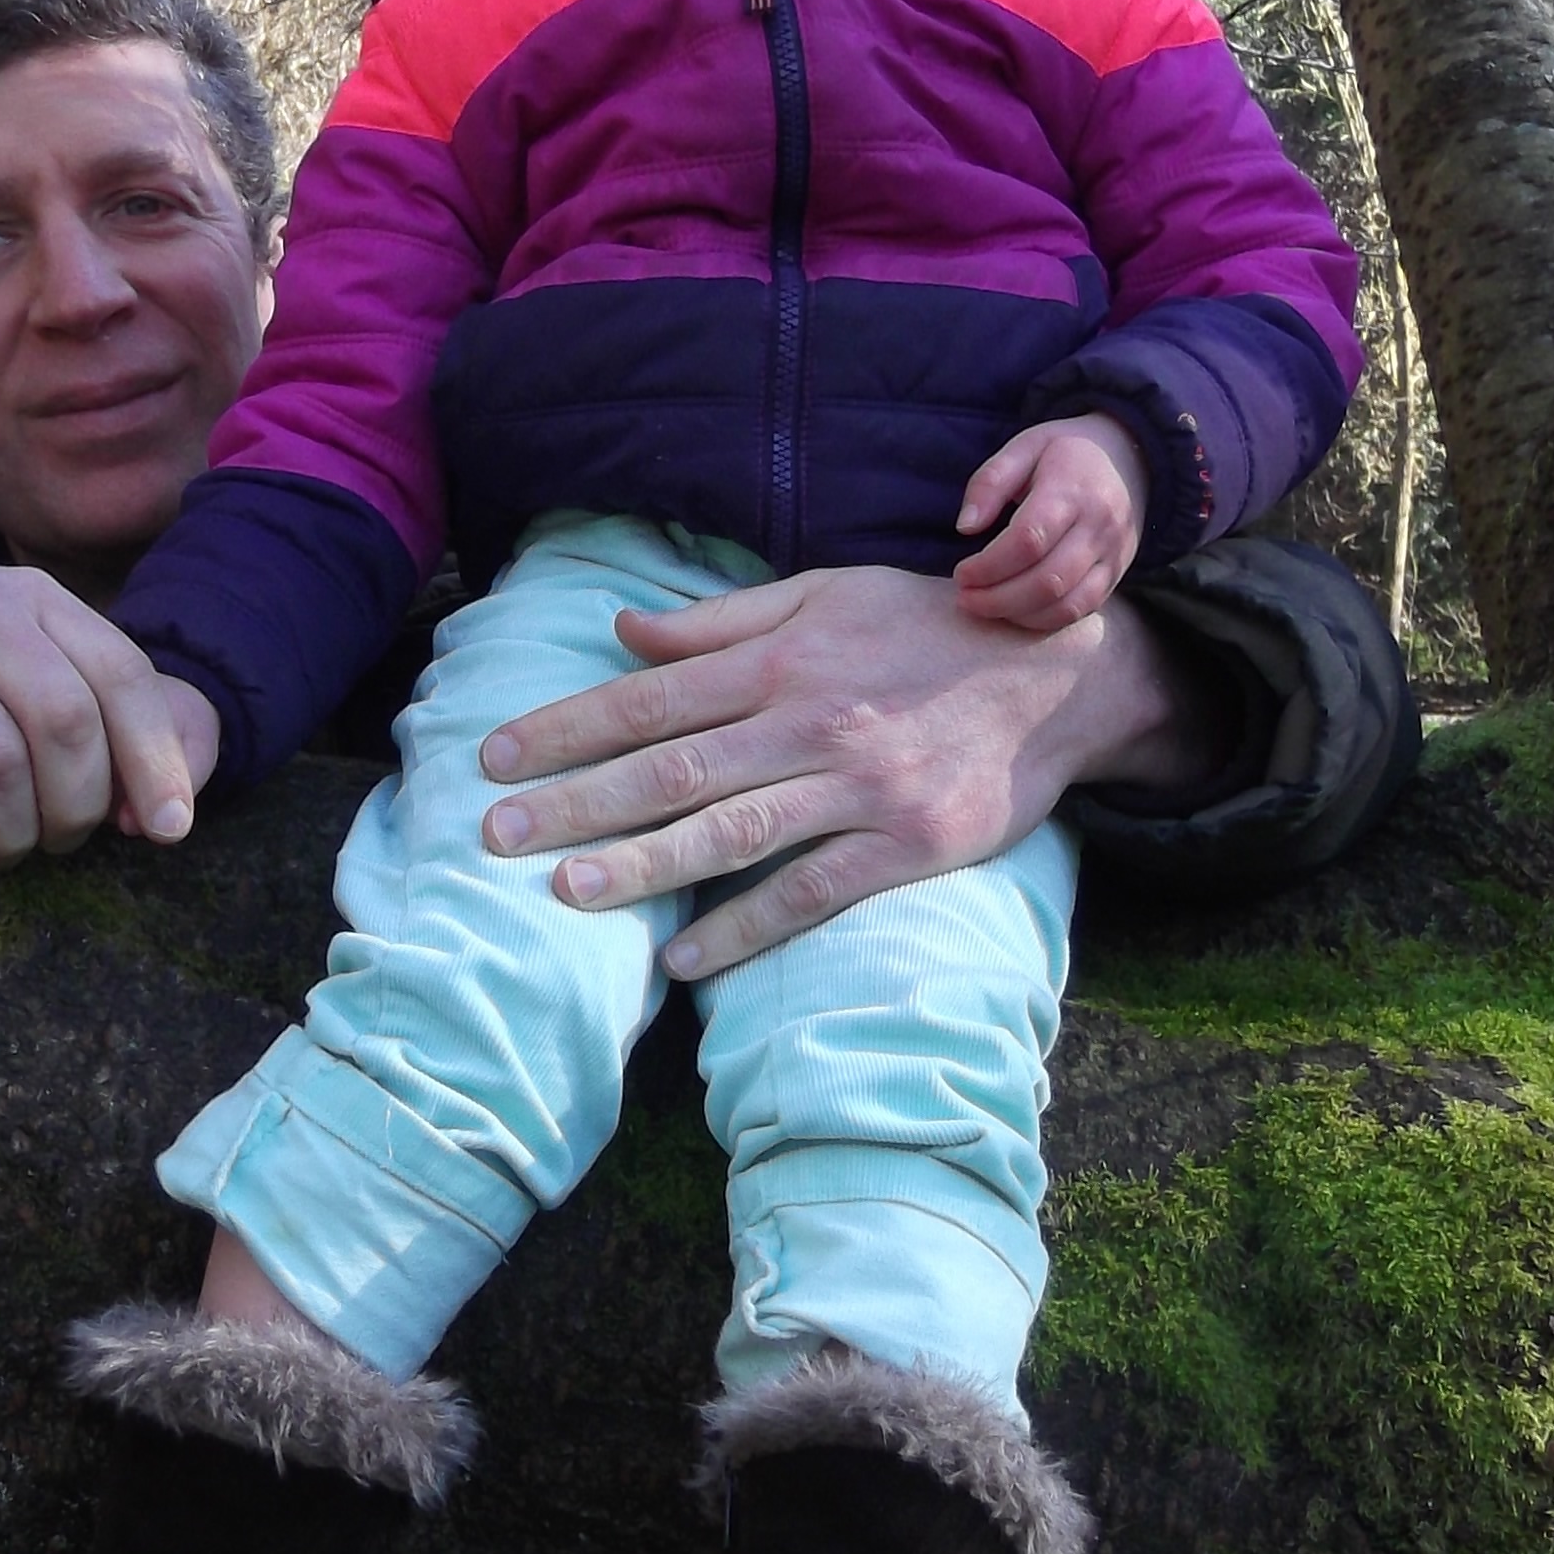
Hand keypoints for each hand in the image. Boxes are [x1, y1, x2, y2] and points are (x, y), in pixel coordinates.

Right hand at [0, 564, 221, 865]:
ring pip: (1, 760)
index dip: (157, 759)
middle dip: (78, 807)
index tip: (169, 830)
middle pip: (69, 724)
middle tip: (57, 843)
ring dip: (14, 829)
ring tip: (1, 848)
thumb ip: (85, 715)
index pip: (124, 675)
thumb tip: (159, 811)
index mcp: (30, 596)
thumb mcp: (0, 656)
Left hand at [473, 557, 1212, 979]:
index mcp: (781, 656)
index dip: (567, 727)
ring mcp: (860, 786)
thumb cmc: (925, 627)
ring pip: (730, 831)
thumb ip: (721, 622)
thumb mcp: (824, 594)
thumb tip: (624, 632)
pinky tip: (685, 958)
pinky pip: (812, 891)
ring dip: (643, 865)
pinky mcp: (908, 843)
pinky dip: (745, 927)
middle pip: (671, 767)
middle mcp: (810, 719)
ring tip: (566, 891)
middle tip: (495, 834)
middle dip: (576, 801)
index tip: (496, 758)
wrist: (1058, 671)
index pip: (650, 697)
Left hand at [951, 414, 1148, 632]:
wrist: (1133, 460)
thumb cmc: (1066, 453)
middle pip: (1046, 580)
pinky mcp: (1116, 575)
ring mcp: (1112, 554)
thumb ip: (990, 482)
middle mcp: (1099, 526)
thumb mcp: (1025, 447)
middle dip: (996, 598)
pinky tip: (1014, 611)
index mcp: (1073, 489)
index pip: (1029, 540)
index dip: (989, 565)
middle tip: (964, 597)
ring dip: (1016, 614)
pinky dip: (1042, 619)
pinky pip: (1080, 610)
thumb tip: (965, 527)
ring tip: (983, 606)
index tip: (961, 573)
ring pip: (1064, 603)